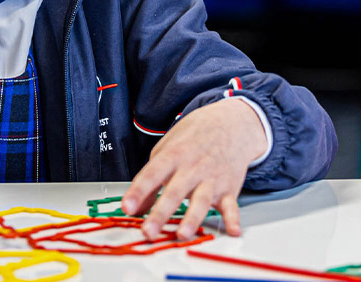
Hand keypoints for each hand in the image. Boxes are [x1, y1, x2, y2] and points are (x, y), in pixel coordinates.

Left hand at [121, 98, 268, 239]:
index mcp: (172, 157)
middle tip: (148, 232)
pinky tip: (233, 231)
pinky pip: (231, 206)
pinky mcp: (229, 188)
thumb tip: (136, 209)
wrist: (229, 124)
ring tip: (182, 235)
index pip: (151, 175)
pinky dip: (233, 219)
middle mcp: (191, 168)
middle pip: (174, 193)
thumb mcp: (165, 151)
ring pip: (201, 201)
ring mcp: (211, 178)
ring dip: (192, 219)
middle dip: (160, 214)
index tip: (127, 208)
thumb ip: (150, 181)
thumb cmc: (192, 139)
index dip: (137, 192)